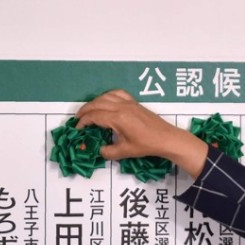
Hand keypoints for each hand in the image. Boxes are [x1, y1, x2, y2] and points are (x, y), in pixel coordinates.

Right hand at [75, 89, 207, 176]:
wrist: (166, 138)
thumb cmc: (147, 145)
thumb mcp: (126, 151)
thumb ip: (109, 152)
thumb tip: (99, 151)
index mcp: (118, 118)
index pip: (94, 116)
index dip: (83, 122)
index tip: (78, 129)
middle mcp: (121, 107)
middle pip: (96, 104)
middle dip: (84, 111)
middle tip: (78, 119)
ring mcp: (128, 102)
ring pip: (105, 96)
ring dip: (94, 102)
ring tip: (88, 111)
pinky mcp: (134, 102)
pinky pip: (117, 93)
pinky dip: (107, 96)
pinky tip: (105, 102)